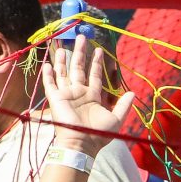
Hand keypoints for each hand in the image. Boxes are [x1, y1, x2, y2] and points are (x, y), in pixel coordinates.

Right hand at [37, 36, 136, 152]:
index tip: (99, 50)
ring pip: (63, 73)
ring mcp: (66, 95)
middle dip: (80, 53)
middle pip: (78, 68)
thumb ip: (124, 106)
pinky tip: (47, 64)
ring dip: (63, 60)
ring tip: (63, 46)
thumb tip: (133, 93)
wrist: (82, 144)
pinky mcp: (55, 98)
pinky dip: (48, 75)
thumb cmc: (99, 134)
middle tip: (82, 37)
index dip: (97, 63)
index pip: (94, 75)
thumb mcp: (116, 119)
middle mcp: (78, 93)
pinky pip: (50, 84)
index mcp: (92, 96)